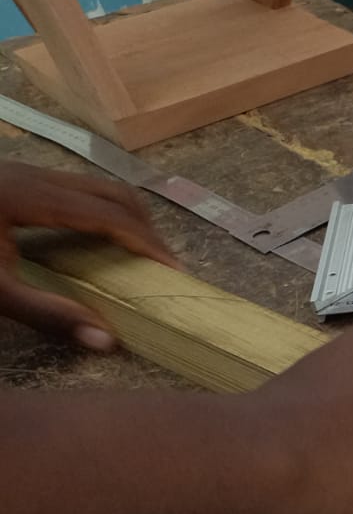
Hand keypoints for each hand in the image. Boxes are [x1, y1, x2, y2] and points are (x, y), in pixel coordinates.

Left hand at [0, 161, 178, 348]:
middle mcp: (31, 174)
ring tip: (137, 255)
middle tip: (163, 265)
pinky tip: (94, 242)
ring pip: (92, 186)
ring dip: (123, 217)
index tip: (175, 271)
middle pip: (110, 191)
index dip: (147, 243)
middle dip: (144, 227)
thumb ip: (47, 313)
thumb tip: (107, 341)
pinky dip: (98, 212)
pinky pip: (72, 188)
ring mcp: (19, 171)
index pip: (109, 216)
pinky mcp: (10, 177)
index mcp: (31, 197)